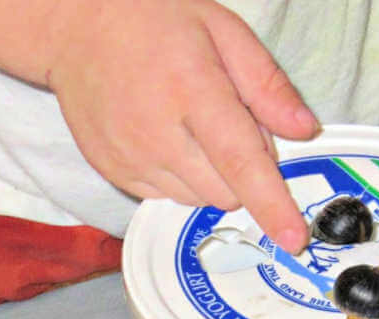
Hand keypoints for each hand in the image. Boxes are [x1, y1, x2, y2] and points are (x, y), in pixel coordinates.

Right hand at [44, 0, 319, 253]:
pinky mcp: (113, 171)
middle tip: (227, 123)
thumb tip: (303, 130)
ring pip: (197, 199)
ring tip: (190, 125)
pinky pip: (165, 196)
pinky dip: (179, 177)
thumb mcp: (221, 28)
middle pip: (225, 191)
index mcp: (192, 90)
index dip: (272, 205)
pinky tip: (165, 136)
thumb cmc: (151, 19)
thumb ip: (266, 83)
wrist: (75, 27)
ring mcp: (130, 157)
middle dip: (242, 172)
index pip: (241, 162)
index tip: (293, 237)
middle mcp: (157, 133)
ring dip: (210, 176)